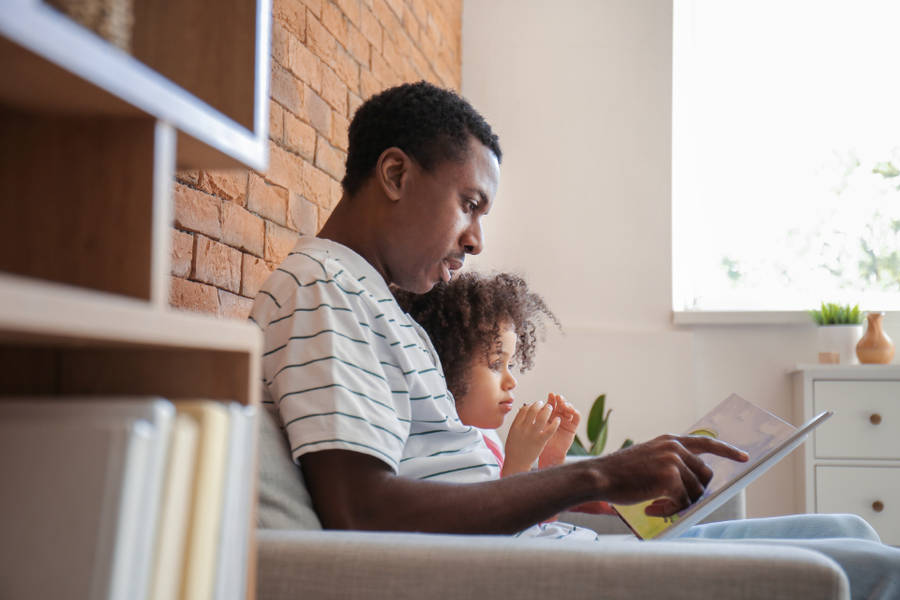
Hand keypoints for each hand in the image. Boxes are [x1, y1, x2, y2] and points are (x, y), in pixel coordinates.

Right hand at [502, 400, 560, 475]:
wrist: (516, 463)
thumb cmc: (514, 450)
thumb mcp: (512, 434)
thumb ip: (517, 423)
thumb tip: (522, 410)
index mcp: (516, 425)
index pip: (524, 409)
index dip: (531, 405)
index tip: (535, 406)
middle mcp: (523, 428)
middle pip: (533, 410)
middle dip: (539, 404)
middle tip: (544, 404)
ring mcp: (532, 434)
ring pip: (542, 417)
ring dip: (547, 410)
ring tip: (551, 408)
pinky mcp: (540, 441)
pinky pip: (550, 429)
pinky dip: (555, 423)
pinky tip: (558, 420)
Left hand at [538, 393, 580, 467]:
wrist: (548, 456)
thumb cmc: (538, 443)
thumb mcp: (535, 430)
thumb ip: (532, 419)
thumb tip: (523, 406)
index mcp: (549, 416)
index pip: (551, 404)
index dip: (552, 399)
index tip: (550, 394)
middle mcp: (558, 417)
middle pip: (560, 405)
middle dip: (559, 400)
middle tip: (557, 396)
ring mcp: (566, 421)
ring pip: (569, 409)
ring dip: (567, 404)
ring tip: (564, 403)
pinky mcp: (573, 427)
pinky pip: (576, 418)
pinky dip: (575, 413)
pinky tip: (572, 410)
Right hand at [588, 434, 748, 515]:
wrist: (600, 476)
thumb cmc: (620, 473)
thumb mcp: (648, 458)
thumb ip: (671, 463)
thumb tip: (695, 483)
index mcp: (669, 441)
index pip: (706, 442)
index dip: (727, 451)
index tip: (744, 457)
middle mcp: (674, 448)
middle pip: (704, 475)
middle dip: (696, 492)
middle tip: (676, 502)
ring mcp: (673, 462)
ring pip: (694, 492)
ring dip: (679, 504)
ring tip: (657, 506)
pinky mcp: (670, 479)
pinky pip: (683, 503)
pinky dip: (669, 510)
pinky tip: (651, 509)